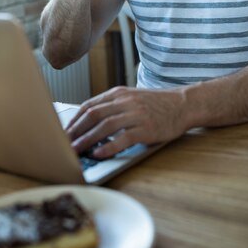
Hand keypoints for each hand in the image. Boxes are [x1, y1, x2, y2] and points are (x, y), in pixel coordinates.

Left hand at [66, 86, 187, 157]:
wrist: (183, 104)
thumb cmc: (156, 104)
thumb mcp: (132, 98)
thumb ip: (113, 106)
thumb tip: (90, 122)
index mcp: (119, 94)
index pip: (90, 105)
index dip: (74, 120)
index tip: (64, 131)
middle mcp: (125, 102)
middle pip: (93, 115)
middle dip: (76, 131)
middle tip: (64, 143)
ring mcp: (136, 114)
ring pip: (105, 126)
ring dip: (87, 140)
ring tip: (75, 151)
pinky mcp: (146, 128)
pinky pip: (123, 138)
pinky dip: (109, 146)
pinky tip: (99, 153)